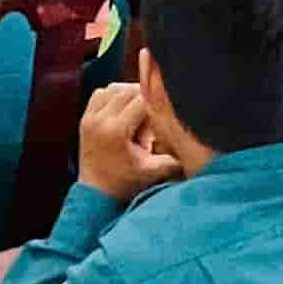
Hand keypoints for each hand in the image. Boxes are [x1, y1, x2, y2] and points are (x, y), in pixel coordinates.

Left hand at [78, 84, 180, 202]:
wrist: (95, 195)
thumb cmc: (125, 184)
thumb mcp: (152, 172)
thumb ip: (174, 158)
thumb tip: (198, 147)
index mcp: (116, 131)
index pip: (140, 100)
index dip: (156, 101)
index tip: (165, 109)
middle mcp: (99, 120)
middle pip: (127, 90)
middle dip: (144, 96)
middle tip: (153, 112)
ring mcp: (89, 118)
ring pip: (113, 88)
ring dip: (129, 93)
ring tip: (140, 110)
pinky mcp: (84, 118)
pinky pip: (101, 94)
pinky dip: (114, 96)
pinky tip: (124, 110)